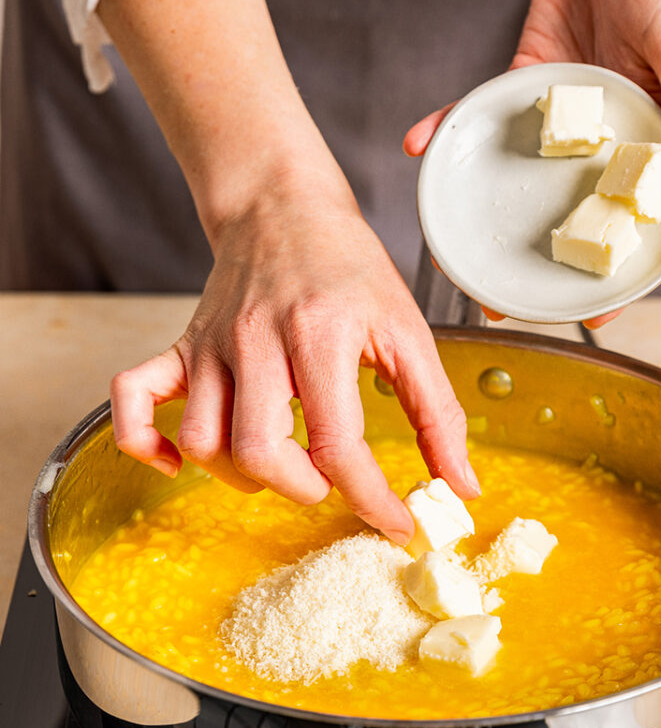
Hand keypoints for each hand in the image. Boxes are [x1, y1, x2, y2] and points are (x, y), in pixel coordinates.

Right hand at [110, 189, 479, 543]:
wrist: (284, 204)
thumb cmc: (349, 264)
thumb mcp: (408, 329)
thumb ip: (438, 412)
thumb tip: (460, 486)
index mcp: (320, 334)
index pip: (337, 445)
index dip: (372, 500)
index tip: (395, 523)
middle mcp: (257, 340)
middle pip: (260, 452)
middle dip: (305, 489)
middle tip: (333, 480)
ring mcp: (211, 344)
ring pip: (202, 439)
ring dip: (241, 476)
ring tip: (280, 464)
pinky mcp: (182, 344)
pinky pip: (133, 398)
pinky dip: (146, 441)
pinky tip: (183, 459)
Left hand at [405, 0, 660, 326]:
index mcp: (642, 148)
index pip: (629, 225)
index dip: (614, 273)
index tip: (592, 318)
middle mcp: (594, 146)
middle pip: (562, 215)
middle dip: (531, 262)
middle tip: (496, 305)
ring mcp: (553, 122)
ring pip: (514, 178)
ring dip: (479, 211)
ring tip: (446, 250)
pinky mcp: (521, 87)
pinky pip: (482, 117)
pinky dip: (449, 127)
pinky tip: (420, 142)